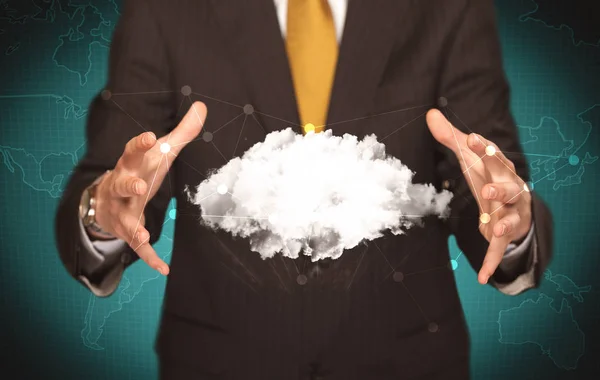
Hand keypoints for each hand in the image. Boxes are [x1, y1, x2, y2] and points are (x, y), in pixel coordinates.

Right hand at [93, 101, 206, 274]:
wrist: (103, 200)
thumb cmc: (139, 170)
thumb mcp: (159, 152)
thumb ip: (182, 132)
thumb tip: (202, 106)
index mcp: (132, 164)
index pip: (134, 151)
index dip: (141, 144)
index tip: (150, 137)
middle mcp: (123, 186)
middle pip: (123, 183)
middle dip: (130, 184)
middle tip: (140, 186)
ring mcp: (122, 210)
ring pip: (125, 218)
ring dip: (134, 227)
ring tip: (144, 236)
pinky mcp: (127, 230)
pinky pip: (137, 246)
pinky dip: (149, 258)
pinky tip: (164, 268)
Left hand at [426, 109, 531, 284]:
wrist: (515, 208)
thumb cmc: (489, 178)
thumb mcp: (471, 160)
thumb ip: (451, 138)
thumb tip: (429, 114)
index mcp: (500, 169)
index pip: (493, 156)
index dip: (483, 149)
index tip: (471, 138)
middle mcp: (511, 189)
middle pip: (508, 185)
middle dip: (499, 186)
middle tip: (488, 187)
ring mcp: (511, 213)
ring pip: (510, 217)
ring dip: (502, 222)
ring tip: (493, 228)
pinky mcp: (506, 234)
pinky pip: (500, 250)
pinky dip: (491, 262)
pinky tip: (482, 277)